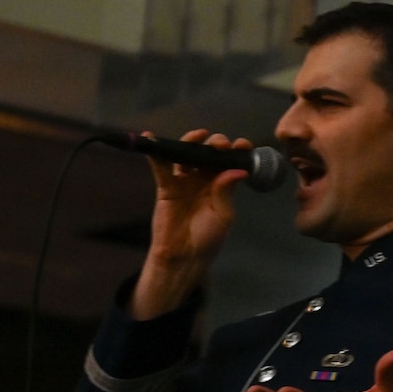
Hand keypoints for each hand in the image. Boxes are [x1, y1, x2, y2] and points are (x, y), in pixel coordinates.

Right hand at [129, 129, 250, 319]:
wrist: (184, 255)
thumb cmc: (208, 237)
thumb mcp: (223, 214)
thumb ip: (226, 191)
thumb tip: (238, 170)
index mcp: (222, 183)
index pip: (230, 161)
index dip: (236, 150)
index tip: (241, 145)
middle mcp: (204, 178)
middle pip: (209, 153)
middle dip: (216, 144)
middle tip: (220, 145)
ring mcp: (184, 180)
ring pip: (186, 154)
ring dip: (191, 142)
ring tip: (198, 136)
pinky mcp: (166, 186)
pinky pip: (161, 166)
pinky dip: (156, 153)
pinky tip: (150, 138)